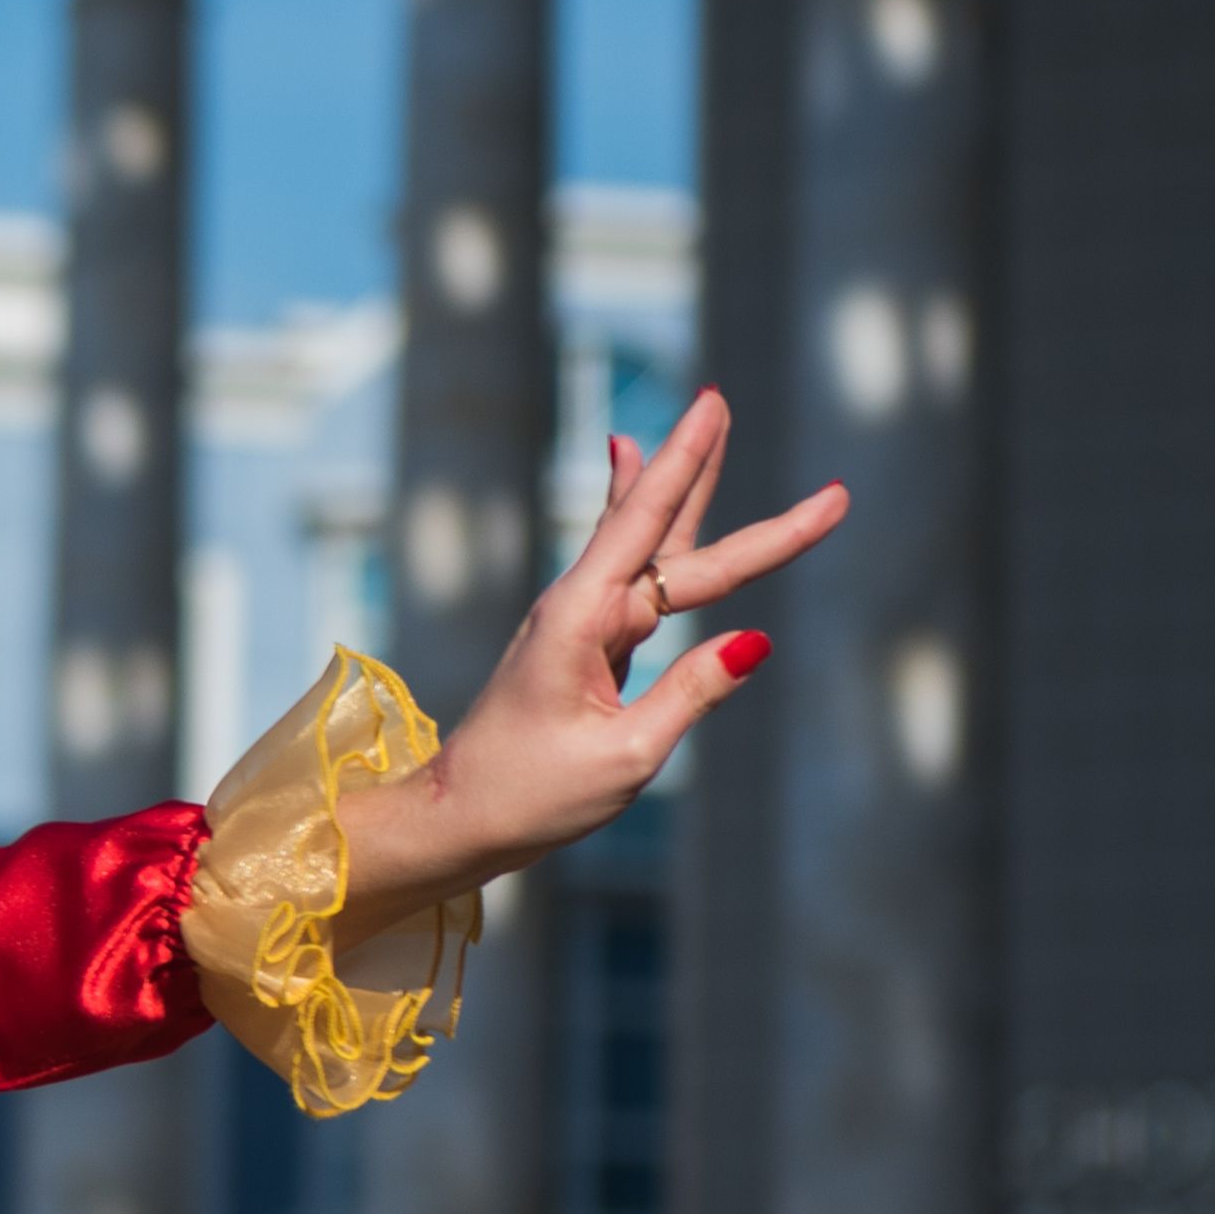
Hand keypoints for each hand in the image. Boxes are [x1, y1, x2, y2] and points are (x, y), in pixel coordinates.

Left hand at [330, 391, 845, 920]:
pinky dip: (639, 517)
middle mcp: (576, 606)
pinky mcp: (583, 641)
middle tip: (723, 396)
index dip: (707, 482)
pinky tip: (632, 473)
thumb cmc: (532, 796)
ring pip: (643, 540)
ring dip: (676, 481)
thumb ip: (691, 693)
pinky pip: (630, 570)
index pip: (659, 538)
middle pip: (656, 527)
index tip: (737, 425)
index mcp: (581, 623)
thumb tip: (758, 640)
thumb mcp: (625, 755)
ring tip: (701, 420)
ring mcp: (577, 621)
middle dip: (702, 469)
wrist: (457, 817)